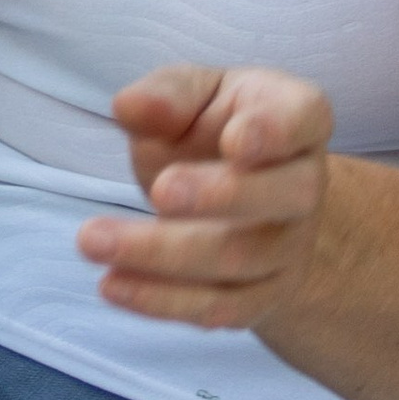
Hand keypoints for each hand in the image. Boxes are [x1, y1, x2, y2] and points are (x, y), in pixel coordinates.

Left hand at [79, 64, 335, 327]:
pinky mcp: (261, 296)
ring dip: (164, 255)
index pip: (302, 117)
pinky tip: (112, 285)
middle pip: (284, 197)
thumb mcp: (193, 92)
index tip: (234, 141)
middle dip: (221, 197)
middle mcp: (304, 183)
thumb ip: (166, 94)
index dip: (275, 131)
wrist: (237, 190)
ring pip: (239, 260)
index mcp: (297, 115)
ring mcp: (289, 247)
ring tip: (94, 240)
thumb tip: (130, 106)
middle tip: (159, 191)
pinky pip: (219, 307)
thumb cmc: (213, 125)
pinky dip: (163, 301)